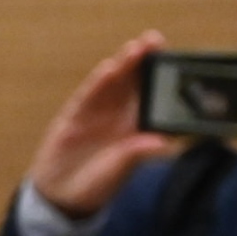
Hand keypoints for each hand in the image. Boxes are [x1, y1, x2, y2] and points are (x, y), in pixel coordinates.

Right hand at [28, 31, 174, 217]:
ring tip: (136, 47)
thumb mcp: (117, 173)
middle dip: (145, 61)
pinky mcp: (76, 115)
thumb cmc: (95, 185)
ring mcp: (98, 112)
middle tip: (155, 40)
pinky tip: (108, 69)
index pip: (156, 97)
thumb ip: (135, 154)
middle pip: (136, 82)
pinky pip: (89, 95)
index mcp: (139, 126)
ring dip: (124, 64)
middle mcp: (121, 114)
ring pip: (114, 83)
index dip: (165, 78)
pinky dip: (98, 82)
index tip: (178, 61)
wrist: (58, 195)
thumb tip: (161, 142)